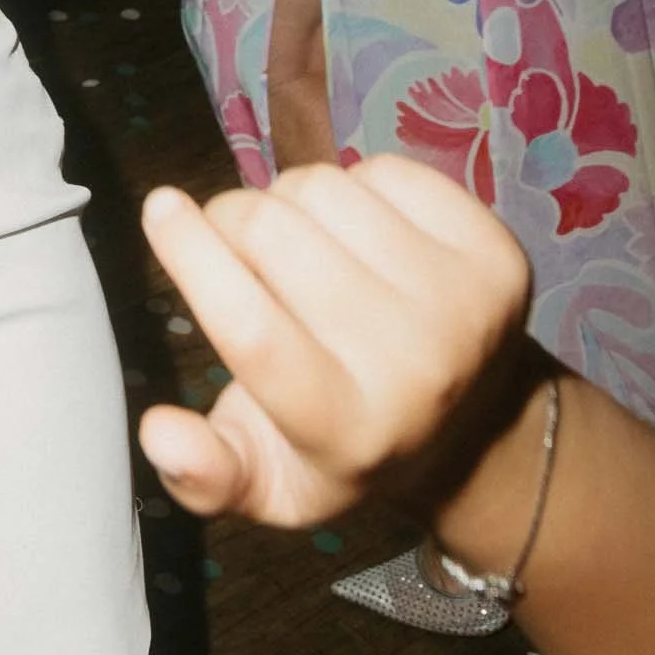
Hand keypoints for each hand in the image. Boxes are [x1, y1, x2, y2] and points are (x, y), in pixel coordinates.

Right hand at [135, 159, 530, 529]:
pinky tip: (363, 234)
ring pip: (325, 188)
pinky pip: (385, 171)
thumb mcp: (272, 482)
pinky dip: (356, 186)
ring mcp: (463, 306)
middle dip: (232, 219)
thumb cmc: (346, 441)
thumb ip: (208, 473)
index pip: (253, 332)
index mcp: (347, 431)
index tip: (159, 206)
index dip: (194, 258)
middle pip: (275, 236)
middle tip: (235, 241)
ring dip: (290, 199)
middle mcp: (414, 370)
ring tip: (301, 241)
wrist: (475, 427)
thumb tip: (159, 433)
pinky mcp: (496, 252)